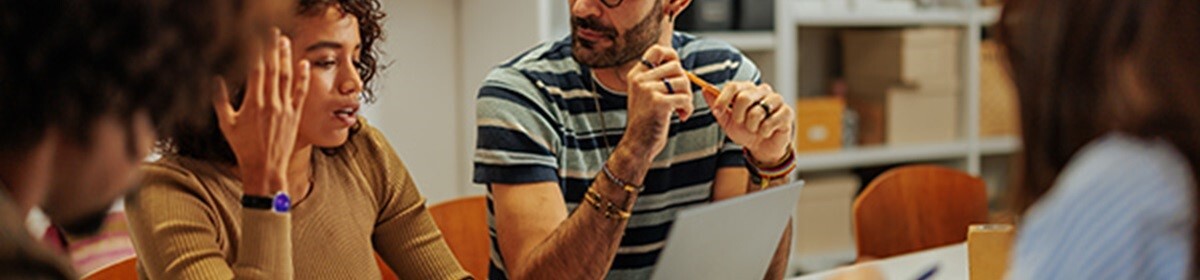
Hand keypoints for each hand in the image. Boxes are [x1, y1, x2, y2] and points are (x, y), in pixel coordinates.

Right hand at [212, 29, 310, 195]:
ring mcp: (284, 109)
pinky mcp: (295, 115)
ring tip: (285, 41)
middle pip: (271, 69)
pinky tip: (303, 64)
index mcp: (252, 104)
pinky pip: (300, 93)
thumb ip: (220, 100)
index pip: (255, 71)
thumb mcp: (226, 124)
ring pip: (286, 77)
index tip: (255, 39)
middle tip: (272, 32)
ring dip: (286, 58)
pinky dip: (302, 78)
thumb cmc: (244, 148)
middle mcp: (270, 103)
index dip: (256, 53)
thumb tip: (216, 79)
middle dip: (272, 49)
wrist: (265, 168)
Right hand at [618, 45, 694, 163]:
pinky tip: (682, 117)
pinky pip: (685, 98)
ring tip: (681, 110)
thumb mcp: (645, 94)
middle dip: (685, 83)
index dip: (672, 56)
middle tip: (682, 98)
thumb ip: (657, 78)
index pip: (657, 50)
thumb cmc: (647, 121)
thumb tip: (678, 64)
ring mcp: (648, 90)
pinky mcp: (658, 103)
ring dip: (688, 98)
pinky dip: (688, 109)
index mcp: (636, 74)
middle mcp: (640, 79)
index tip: (677, 73)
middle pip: (676, 67)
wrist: (638, 145)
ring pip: (683, 83)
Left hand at [705, 82, 794, 163]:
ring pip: (758, 111)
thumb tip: (705, 89)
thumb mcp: (727, 121)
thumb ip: (717, 106)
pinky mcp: (787, 112)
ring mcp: (776, 100)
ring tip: (754, 129)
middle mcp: (762, 91)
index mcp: (747, 90)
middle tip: (740, 123)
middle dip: (738, 115)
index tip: (717, 111)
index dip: (723, 99)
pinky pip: (771, 121)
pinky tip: (766, 132)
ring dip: (751, 126)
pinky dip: (764, 131)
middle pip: (744, 97)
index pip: (734, 86)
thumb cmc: (745, 131)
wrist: (761, 148)